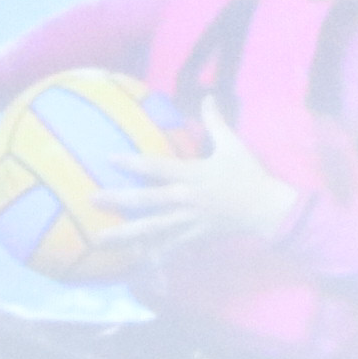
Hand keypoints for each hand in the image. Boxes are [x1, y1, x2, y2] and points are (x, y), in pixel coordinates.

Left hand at [92, 109, 300, 252]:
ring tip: (98, 238)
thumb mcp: (232, 145)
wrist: (265, 208)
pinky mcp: (193, 237)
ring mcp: (188, 220)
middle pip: (147, 200)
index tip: (108, 158)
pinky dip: (149, 256)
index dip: (132, 162)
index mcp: (193, 173)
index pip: (157, 167)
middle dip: (118, 200)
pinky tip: (128, 261)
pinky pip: (168, 248)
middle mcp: (186, 198)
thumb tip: (208, 96)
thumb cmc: (247, 174)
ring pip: (151, 229)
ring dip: (124, 235)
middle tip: (91, 199)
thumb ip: (215, 122)